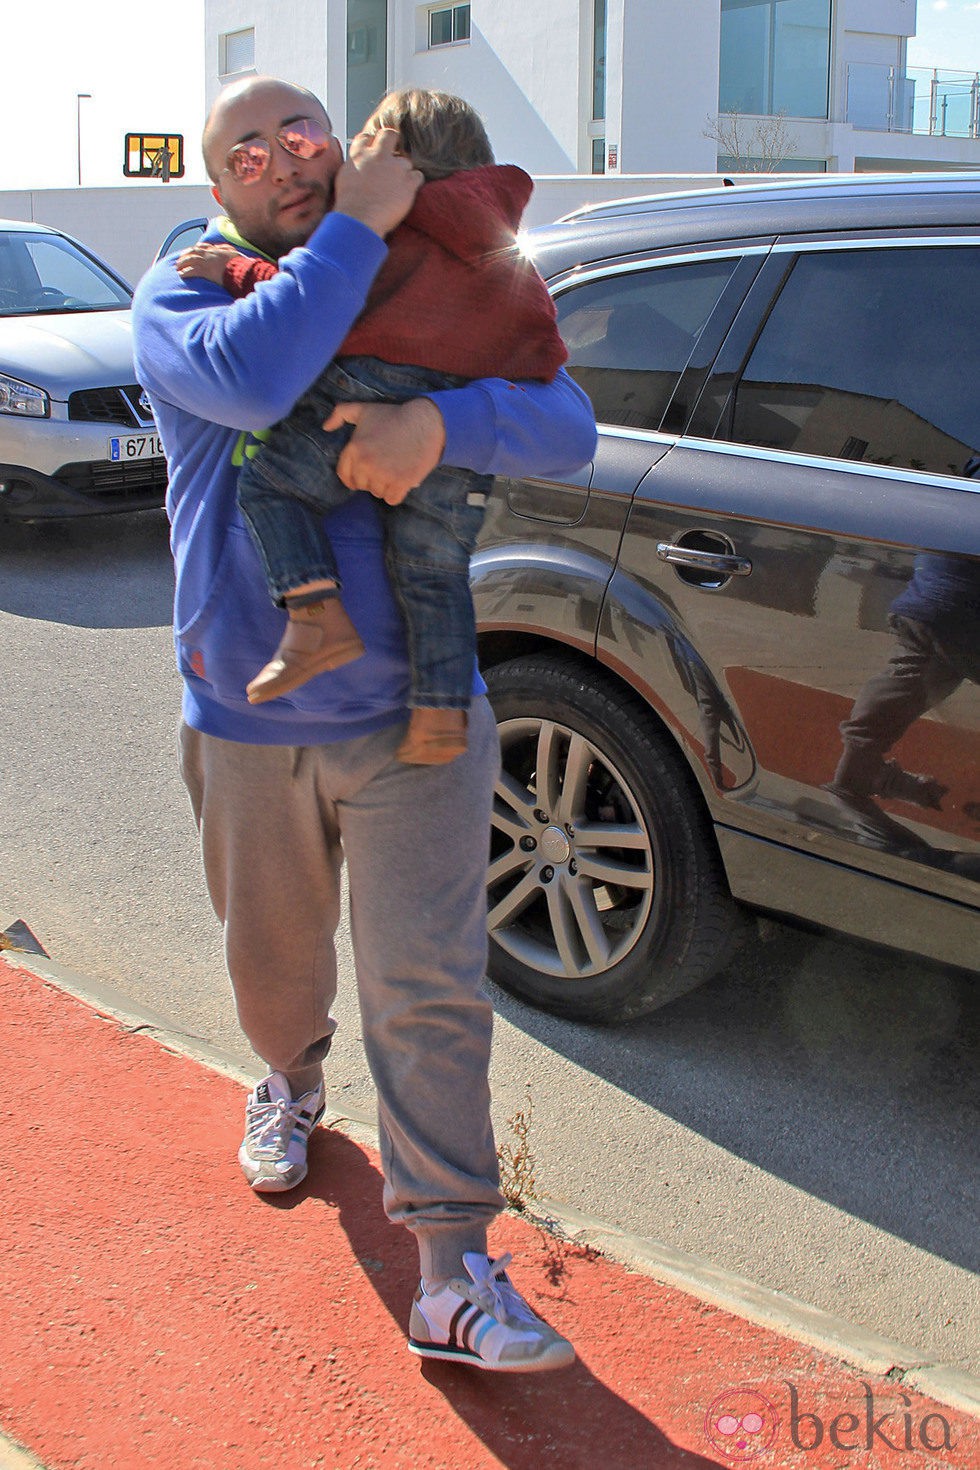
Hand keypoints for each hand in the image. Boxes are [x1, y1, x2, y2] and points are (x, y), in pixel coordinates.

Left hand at [176, 242, 238, 281]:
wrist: (241, 271)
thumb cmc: (240, 264)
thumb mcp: (234, 253)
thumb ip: (227, 249)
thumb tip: (224, 248)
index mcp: (216, 249)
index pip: (202, 247)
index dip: (195, 249)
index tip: (191, 252)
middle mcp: (209, 253)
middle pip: (193, 252)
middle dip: (185, 255)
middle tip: (179, 261)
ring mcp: (206, 261)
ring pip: (189, 260)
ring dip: (182, 264)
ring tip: (178, 269)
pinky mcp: (204, 271)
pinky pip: (191, 271)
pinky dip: (185, 273)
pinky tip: (181, 276)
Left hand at [322, 398, 445, 503]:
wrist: (424, 422)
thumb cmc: (393, 416)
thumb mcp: (363, 409)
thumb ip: (340, 414)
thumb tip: (325, 427)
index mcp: (353, 449)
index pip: (345, 475)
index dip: (354, 476)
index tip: (365, 472)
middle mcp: (365, 464)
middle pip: (362, 485)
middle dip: (371, 479)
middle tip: (384, 467)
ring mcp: (383, 475)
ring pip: (377, 493)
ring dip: (385, 486)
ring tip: (394, 471)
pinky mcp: (400, 483)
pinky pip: (391, 499)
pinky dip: (396, 494)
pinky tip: (401, 481)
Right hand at [332, 128, 421, 238]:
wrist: (359, 220)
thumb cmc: (349, 205)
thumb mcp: (344, 178)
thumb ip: (354, 166)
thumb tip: (358, 165)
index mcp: (359, 155)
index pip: (366, 137)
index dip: (372, 143)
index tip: (374, 152)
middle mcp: (378, 156)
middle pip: (390, 135)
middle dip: (392, 141)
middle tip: (392, 158)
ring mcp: (394, 168)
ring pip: (406, 161)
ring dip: (403, 172)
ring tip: (397, 187)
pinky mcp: (408, 183)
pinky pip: (418, 176)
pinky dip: (414, 183)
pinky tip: (407, 193)